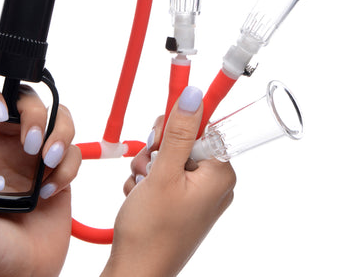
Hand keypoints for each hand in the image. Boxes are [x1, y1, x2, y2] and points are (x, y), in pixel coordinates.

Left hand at [0, 85, 80, 276]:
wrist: (24, 268)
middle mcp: (7, 144)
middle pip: (25, 99)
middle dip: (34, 114)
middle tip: (32, 147)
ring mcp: (36, 153)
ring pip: (57, 116)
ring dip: (59, 135)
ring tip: (49, 166)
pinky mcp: (60, 165)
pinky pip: (73, 149)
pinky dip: (68, 168)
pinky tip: (52, 192)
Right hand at [102, 86, 235, 276]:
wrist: (136, 271)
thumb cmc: (151, 232)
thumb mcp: (163, 174)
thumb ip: (178, 132)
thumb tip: (193, 96)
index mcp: (220, 173)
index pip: (206, 126)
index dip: (180, 124)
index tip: (163, 129)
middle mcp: (213, 181)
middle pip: (185, 139)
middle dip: (159, 148)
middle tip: (149, 167)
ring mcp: (197, 191)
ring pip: (170, 154)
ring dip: (149, 164)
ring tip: (142, 186)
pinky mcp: (182, 198)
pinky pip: (165, 172)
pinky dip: (149, 178)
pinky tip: (142, 194)